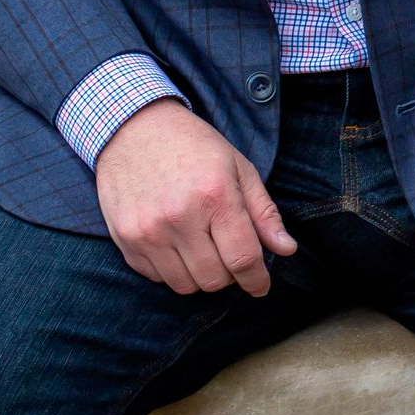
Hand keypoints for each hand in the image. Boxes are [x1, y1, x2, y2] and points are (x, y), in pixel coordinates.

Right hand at [95, 97, 296, 296]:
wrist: (133, 128)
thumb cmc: (192, 145)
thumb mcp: (237, 166)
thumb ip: (263, 212)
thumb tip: (287, 250)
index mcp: (214, 195)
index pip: (243, 259)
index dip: (257, 280)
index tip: (260, 285)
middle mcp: (179, 217)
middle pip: (215, 279)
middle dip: (229, 274)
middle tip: (227, 251)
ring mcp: (148, 231)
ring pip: (186, 286)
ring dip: (200, 274)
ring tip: (201, 245)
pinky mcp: (126, 240)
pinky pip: (158, 278)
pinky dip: (172, 269)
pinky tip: (175, 241)